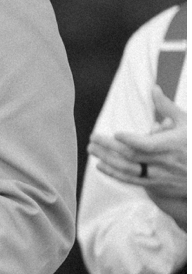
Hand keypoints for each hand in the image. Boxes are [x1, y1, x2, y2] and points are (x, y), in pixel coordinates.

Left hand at [87, 85, 186, 227]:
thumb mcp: (186, 122)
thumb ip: (166, 106)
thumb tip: (153, 88)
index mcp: (172, 145)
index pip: (148, 145)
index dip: (132, 140)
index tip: (116, 133)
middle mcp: (165, 162)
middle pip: (132, 156)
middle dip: (110, 147)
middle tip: (93, 138)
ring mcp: (159, 175)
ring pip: (128, 170)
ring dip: (107, 160)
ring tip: (92, 150)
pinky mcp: (155, 185)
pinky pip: (131, 180)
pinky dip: (114, 174)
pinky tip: (101, 165)